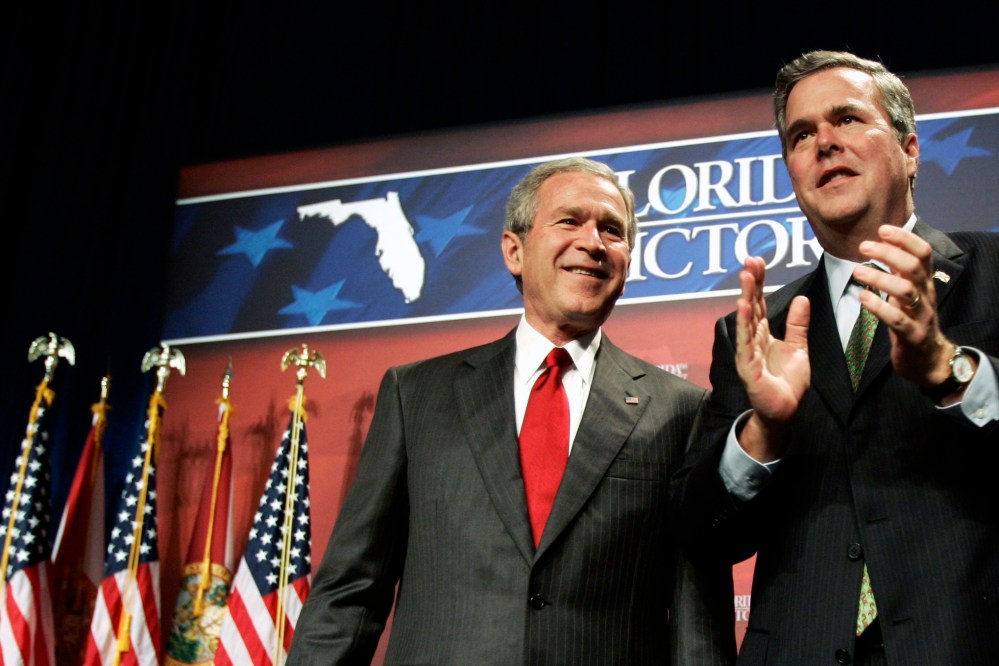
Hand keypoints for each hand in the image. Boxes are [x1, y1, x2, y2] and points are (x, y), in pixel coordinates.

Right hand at [734, 256, 810, 460]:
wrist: (785, 411)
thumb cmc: (787, 384)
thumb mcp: (799, 349)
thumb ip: (798, 325)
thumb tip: (802, 299)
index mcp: (764, 335)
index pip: (761, 303)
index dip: (760, 283)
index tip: (758, 261)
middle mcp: (753, 340)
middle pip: (752, 306)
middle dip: (751, 283)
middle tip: (749, 261)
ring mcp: (747, 352)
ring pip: (747, 320)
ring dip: (746, 297)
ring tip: (746, 276)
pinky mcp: (747, 366)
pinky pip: (745, 341)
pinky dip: (744, 324)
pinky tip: (744, 306)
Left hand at [854, 225, 956, 389]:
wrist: (927, 359)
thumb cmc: (912, 320)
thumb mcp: (907, 292)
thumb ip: (897, 271)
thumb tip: (880, 245)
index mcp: (925, 282)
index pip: (923, 253)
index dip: (905, 239)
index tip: (883, 229)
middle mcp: (926, 295)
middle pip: (913, 267)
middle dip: (889, 253)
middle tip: (864, 247)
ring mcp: (921, 315)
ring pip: (905, 291)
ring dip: (880, 278)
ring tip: (857, 271)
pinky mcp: (912, 335)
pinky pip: (897, 320)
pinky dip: (879, 307)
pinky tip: (863, 297)